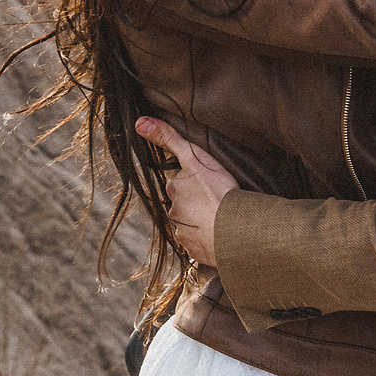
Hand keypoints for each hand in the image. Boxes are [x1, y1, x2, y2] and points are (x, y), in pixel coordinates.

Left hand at [135, 117, 237, 267]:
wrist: (236, 230)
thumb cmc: (219, 191)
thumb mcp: (195, 157)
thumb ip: (169, 139)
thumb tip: (139, 123)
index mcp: (174, 190)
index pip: (179, 183)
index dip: (194, 182)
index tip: (208, 183)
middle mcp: (174, 214)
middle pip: (183, 205)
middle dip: (195, 203)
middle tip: (216, 200)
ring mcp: (184, 235)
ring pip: (190, 225)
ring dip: (201, 222)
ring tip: (220, 218)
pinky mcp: (195, 252)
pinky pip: (199, 244)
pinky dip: (207, 240)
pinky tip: (220, 234)